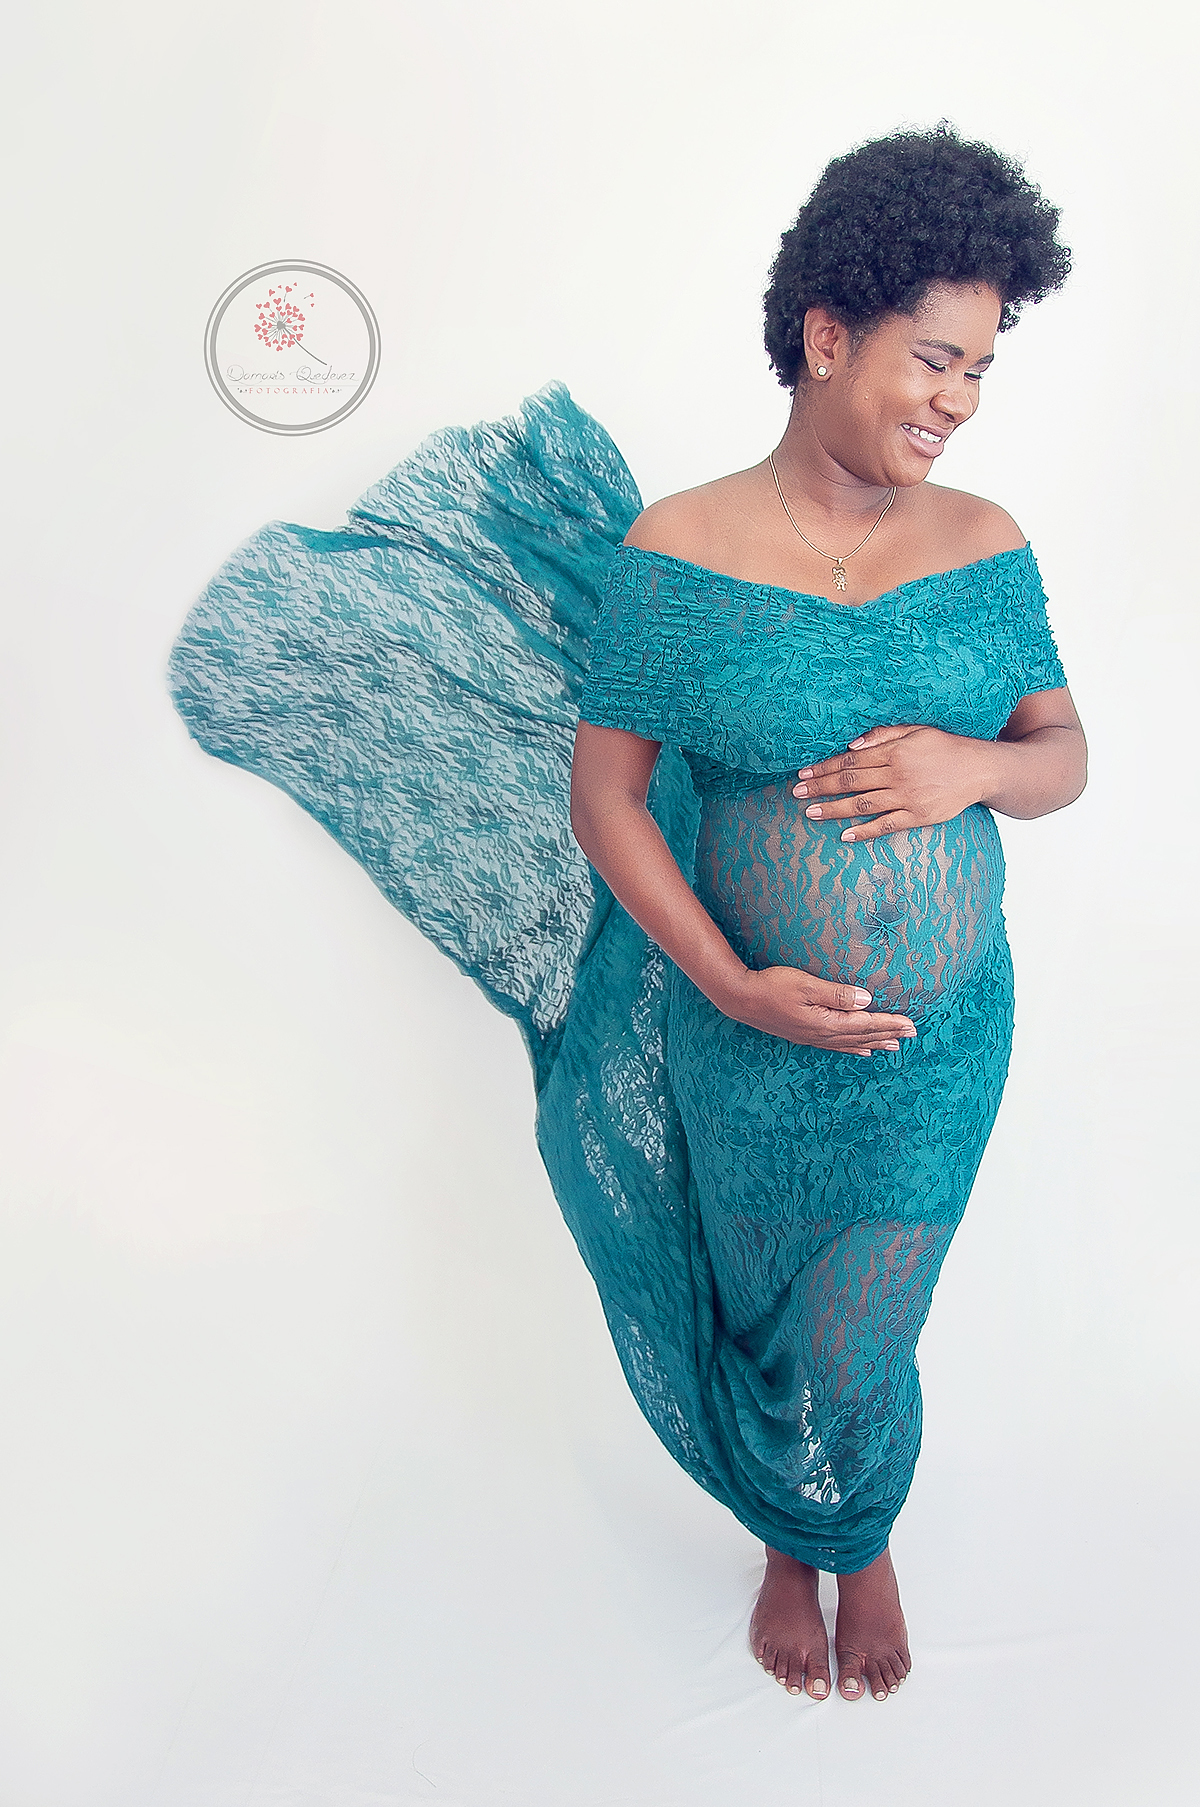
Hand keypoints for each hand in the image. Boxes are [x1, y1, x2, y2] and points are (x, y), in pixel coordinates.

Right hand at [718, 966, 915, 1055]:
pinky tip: (860, 1050)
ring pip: (851, 1043)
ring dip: (874, 1043)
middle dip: (888, 1034)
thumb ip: (837, 993)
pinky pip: (836, 1045)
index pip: (866, 1024)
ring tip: (892, 1046)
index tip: (911, 1025)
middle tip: (912, 1035)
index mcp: (826, 1023)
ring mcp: (813, 1037)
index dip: (890, 1024)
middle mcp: (823, 1034)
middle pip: (863, 1036)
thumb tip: (866, 1000)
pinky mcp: (804, 1035)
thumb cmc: (772, 987)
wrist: (741, 999)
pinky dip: (853, 1047)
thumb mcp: (806, 985)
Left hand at [792, 724, 998, 842]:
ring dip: (834, 809)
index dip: (824, 767)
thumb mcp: (915, 731)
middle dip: (821, 788)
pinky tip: (844, 835)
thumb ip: (883, 735)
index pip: (850, 761)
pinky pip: (886, 826)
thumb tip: (852, 745)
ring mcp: (907, 797)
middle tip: (796, 793)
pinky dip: (864, 832)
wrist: (979, 769)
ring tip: (811, 813)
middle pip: (851, 782)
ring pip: (863, 805)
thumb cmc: (944, 747)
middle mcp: (897, 774)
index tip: (804, 774)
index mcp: (894, 752)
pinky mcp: (918, 817)